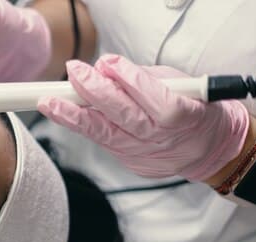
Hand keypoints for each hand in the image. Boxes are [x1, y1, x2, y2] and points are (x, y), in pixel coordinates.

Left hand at [37, 55, 250, 180]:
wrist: (206, 149)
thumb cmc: (193, 108)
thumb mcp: (180, 85)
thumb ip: (142, 77)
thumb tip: (105, 68)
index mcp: (183, 115)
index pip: (152, 97)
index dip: (128, 81)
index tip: (106, 64)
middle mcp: (160, 138)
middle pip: (122, 115)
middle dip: (93, 93)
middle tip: (72, 74)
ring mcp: (143, 154)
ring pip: (103, 134)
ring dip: (73, 117)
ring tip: (49, 103)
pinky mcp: (130, 162)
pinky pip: (102, 141)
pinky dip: (83, 126)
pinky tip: (64, 113)